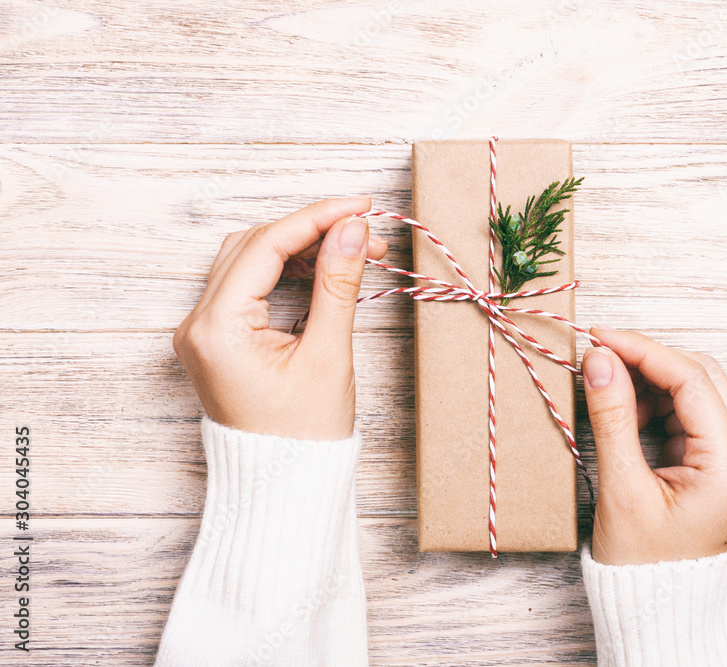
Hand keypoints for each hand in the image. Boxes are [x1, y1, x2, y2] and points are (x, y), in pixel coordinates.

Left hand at [172, 197, 388, 440]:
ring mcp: (202, 331)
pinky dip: (284, 270)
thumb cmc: (304, 437)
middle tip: (365, 233)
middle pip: (253, 246)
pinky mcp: (216, 338)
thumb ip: (338, 284)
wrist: (283, 485)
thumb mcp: (328, 355)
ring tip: (351, 251)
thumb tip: (351, 230)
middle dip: (312, 231)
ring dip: (299, 247)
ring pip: (248, 259)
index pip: (267, 246)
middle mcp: (197, 324)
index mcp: (217, 329)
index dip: (317, 218)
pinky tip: (321, 269)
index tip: (361, 207)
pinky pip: (246, 285)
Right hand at [581, 327, 726, 564]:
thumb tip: (600, 359)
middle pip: (704, 377)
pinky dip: (662, 403)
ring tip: (610, 388)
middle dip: (650, 360)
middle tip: (601, 355)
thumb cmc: (645, 567)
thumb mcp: (622, 489)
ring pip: (703, 390)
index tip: (601, 336)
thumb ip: (612, 417)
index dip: (643, 350)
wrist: (664, 610)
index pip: (692, 380)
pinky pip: (699, 414)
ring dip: (655, 380)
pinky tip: (630, 408)